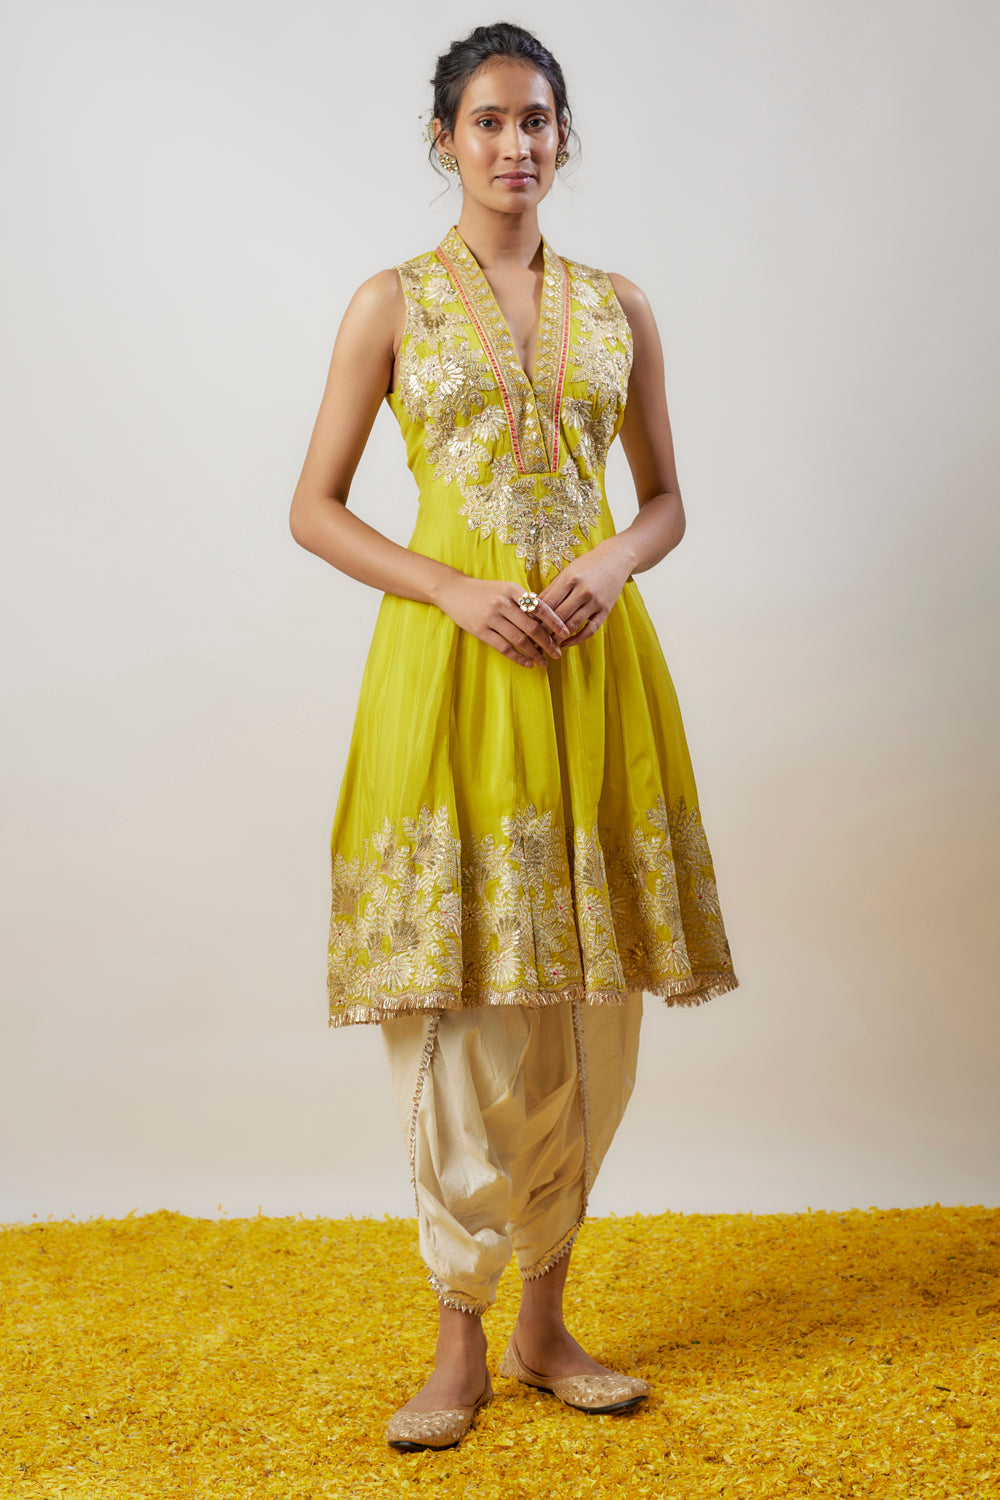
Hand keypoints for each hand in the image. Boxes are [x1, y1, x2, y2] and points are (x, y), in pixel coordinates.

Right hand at [434, 575, 571, 667]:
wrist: (453, 589)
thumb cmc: (483, 590)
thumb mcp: (504, 588)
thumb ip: (523, 599)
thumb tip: (547, 618)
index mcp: (512, 589)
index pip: (539, 607)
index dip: (554, 622)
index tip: (565, 633)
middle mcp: (503, 602)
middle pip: (532, 627)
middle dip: (547, 643)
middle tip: (557, 654)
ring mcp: (491, 617)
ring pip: (519, 640)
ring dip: (534, 653)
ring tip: (544, 662)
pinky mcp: (480, 630)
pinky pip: (504, 647)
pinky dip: (518, 657)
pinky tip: (527, 663)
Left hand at [536, 538, 632, 647]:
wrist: (615, 560)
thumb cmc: (586, 565)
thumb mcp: (567, 572)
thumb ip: (551, 589)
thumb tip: (533, 607)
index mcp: (570, 579)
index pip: (548, 603)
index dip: (535, 616)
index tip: (525, 626)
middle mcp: (583, 591)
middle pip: (559, 616)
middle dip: (544, 631)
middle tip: (532, 641)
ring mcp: (595, 602)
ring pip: (572, 625)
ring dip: (558, 638)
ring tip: (546, 645)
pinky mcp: (605, 611)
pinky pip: (590, 630)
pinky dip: (577, 640)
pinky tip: (566, 644)